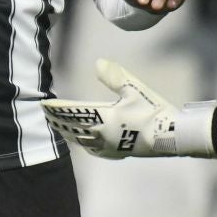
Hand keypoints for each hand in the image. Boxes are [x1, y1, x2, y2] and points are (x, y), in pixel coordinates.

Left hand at [42, 58, 216, 158]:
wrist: (172, 137)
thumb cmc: (154, 112)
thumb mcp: (135, 90)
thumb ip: (115, 77)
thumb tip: (98, 63)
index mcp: (102, 118)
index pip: (71, 112)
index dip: (56, 108)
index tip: (44, 104)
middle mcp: (99, 134)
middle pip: (71, 127)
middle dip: (57, 120)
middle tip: (47, 114)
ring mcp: (106, 146)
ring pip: (79, 140)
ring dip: (67, 132)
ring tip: (59, 126)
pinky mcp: (114, 154)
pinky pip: (92, 150)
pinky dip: (82, 143)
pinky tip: (81, 141)